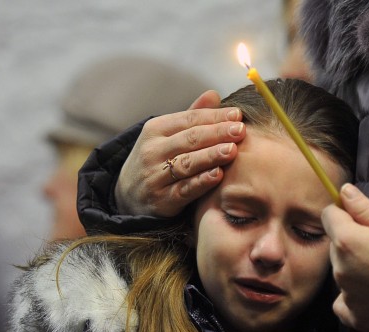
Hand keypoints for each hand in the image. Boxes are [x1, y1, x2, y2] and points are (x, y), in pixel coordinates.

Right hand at [114, 90, 245, 217]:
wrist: (128, 195)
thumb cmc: (156, 160)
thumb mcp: (166, 135)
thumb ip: (191, 117)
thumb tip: (214, 95)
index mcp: (155, 129)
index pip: (189, 119)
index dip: (214, 116)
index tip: (238, 114)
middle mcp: (153, 151)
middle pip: (189, 139)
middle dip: (217, 133)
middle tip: (240, 130)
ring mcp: (156, 176)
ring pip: (187, 163)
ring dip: (210, 156)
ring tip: (232, 150)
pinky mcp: (162, 199)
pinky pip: (184, 189)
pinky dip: (201, 182)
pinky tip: (218, 175)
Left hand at [322, 183, 368, 331]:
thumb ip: (365, 209)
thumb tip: (345, 192)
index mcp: (348, 241)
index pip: (329, 217)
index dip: (344, 215)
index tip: (358, 220)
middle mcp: (341, 269)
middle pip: (336, 248)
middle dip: (351, 245)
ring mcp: (347, 294)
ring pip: (341, 275)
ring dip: (355, 272)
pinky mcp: (356, 317)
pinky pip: (343, 305)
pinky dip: (353, 300)